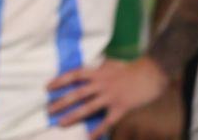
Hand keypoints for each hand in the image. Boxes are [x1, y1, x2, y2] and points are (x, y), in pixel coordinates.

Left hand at [46, 57, 169, 138]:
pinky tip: (89, 137)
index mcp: (97, 73)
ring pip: (88, 108)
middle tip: (48, 110)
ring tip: (61, 123)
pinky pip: (107, 121)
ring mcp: (110, 97)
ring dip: (73, 116)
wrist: (151, 74)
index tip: (47, 88)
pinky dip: (98, 130)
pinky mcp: (121, 108)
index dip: (59, 81)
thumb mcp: (109, 65)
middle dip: (61, 102)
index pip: (73, 76)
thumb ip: (97, 69)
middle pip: (77, 94)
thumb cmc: (130, 68)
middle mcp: (100, 84)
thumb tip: (87, 70)